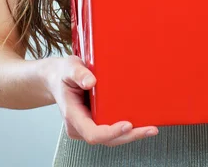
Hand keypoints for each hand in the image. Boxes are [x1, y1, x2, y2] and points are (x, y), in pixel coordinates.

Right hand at [44, 55, 158, 145]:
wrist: (56, 78)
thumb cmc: (63, 74)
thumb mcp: (69, 67)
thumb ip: (79, 73)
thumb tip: (91, 81)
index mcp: (72, 114)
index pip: (92, 133)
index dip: (110, 133)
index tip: (127, 124)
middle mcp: (80, 125)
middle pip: (105, 140)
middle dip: (128, 136)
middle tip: (149, 130)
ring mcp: (87, 125)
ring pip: (110, 138)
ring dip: (130, 135)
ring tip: (150, 129)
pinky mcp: (94, 122)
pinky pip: (110, 130)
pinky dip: (126, 129)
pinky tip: (141, 123)